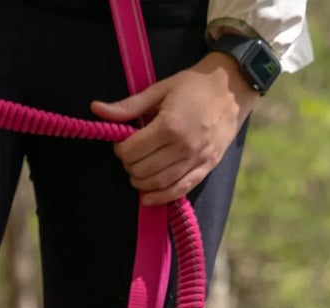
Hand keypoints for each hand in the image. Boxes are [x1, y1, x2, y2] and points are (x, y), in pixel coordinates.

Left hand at [92, 54, 258, 204]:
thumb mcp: (160, 90)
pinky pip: (179, 190)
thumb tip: (96, 109)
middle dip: (130, 166)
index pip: (132, 151)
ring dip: (141, 183)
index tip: (123, 143)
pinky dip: (160, 198)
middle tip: (132, 156)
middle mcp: (182, 146)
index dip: (121, 150)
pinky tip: (148, 197)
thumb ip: (128, 106)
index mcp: (169, 125)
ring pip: (158, 183)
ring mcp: (195, 159)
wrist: (233, 87)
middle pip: (142, 170)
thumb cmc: (194, 86)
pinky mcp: (206, 167)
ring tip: (138, 172)